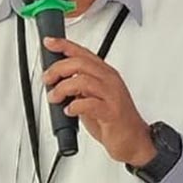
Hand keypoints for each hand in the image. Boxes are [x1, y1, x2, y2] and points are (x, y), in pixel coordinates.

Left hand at [41, 37, 155, 165]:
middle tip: (47, 79)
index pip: (83, 53)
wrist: (134, 139)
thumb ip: (77, 87)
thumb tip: (55, 81)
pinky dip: (75, 106)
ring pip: (83, 81)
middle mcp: (109, 81)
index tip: (49, 43)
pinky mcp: (111, 112)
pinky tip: (69, 110)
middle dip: (58, 69)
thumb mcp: (91, 97)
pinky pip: (89, 104)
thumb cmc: (112, 119)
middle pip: (80, 63)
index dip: (64, 46)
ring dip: (63, 88)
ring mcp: (111, 95)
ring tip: (55, 98)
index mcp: (104, 74)